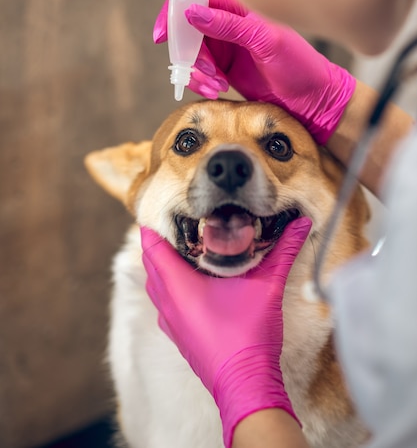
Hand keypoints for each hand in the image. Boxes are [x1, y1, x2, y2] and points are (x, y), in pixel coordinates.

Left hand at [141, 217, 311, 447]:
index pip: (151, 244)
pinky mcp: (178, 333)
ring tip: (188, 244)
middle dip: (163, 238)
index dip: (156, 221)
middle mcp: (166, 301)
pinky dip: (172, 284)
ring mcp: (170, 320)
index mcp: (177, 285)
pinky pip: (165, 300)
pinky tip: (195, 280)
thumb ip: (285, 250)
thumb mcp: (268, 286)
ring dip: (166, 262)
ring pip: (157, 281)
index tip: (170, 204)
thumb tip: (302, 222)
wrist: (246, 386)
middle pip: (152, 260)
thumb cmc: (249, 336)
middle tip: (184, 219)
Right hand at [154, 0, 354, 143]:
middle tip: (205, 73)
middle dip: (188, 53)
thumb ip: (229, 25)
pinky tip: (217, 90)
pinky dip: (200, 82)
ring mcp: (225, 46)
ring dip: (195, 72)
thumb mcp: (266, 42)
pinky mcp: (223, 68)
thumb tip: (190, 13)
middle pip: (186, 29)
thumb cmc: (300, 66)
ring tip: (215, 86)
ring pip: (190, 53)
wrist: (313, 101)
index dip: (173, 12)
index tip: (163, 36)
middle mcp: (228, 22)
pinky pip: (198, 71)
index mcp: (239, 5)